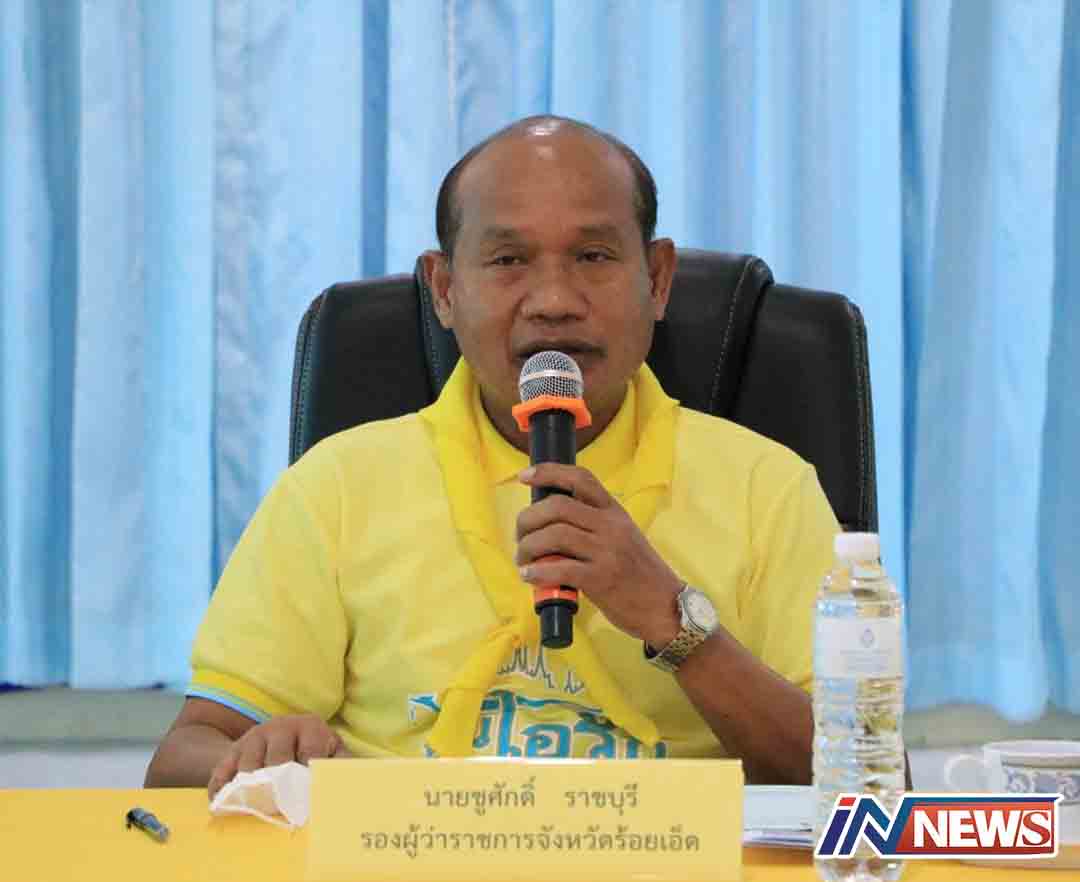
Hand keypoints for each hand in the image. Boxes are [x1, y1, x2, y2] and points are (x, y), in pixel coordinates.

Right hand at [208, 714, 349, 799]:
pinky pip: (222, 772)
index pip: (309, 751)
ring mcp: (253, 738)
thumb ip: (344, 765)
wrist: (282, 737)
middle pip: (277, 759)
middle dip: (281, 785)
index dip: (310, 774)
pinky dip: (222, 790)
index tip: (309, 794)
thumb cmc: (316, 751)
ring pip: (249, 766)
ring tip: (261, 809)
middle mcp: (280, 726)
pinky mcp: (232, 752)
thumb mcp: (334, 752)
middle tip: (284, 807)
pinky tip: (226, 805)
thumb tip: (352, 782)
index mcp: (310, 726)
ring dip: (253, 790)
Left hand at [515, 463, 682, 646]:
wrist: (666, 607)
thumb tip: (548, 523)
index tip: (525, 476)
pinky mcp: (602, 579)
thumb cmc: (639, 574)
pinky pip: (560, 568)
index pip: (581, 478)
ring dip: (528, 547)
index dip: (549, 472)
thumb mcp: (623, 537)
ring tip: (523, 559)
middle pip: (558, 506)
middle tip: (520, 535)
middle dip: (528, 518)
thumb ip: (593, 525)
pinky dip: (537, 572)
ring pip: (554, 535)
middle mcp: (611, 526)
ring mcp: (608, 552)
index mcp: (615, 512)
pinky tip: (530, 576)